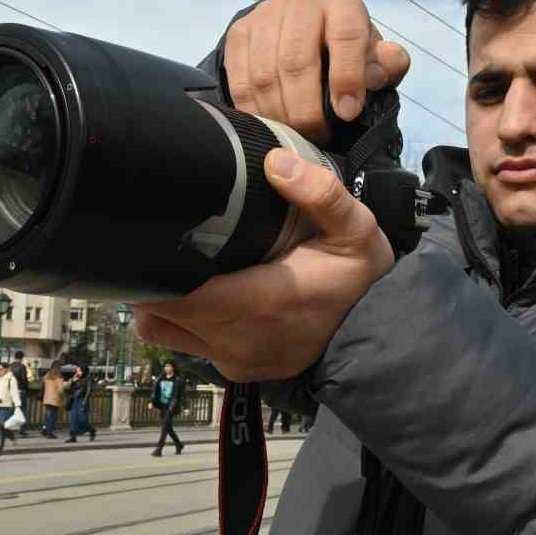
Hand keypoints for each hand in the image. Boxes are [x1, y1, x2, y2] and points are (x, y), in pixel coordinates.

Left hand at [135, 148, 392, 381]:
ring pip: (164, 333)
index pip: (176, 295)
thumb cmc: (362, 278)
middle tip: (164, 243)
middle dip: (155, 279)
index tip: (151, 236)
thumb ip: (320, 193)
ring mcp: (237, 360)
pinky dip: (187, 324)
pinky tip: (205, 296)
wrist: (384, 331)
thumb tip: (274, 162)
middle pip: (160, 313)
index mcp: (261, 302)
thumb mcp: (355, 228)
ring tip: (181, 269)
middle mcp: (240, 339)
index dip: (153, 268)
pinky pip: (190, 347)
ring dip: (165, 305)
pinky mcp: (239, 371)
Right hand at [223, 0, 410, 141]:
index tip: (348, 113)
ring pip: (265, 73)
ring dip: (279, 113)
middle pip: (296, 60)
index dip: (346, 77)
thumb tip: (377, 75)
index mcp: (342, 5)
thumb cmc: (348, 54)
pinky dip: (254, 109)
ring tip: (294, 135)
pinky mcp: (240, 32)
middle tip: (317, 136)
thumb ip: (386, 66)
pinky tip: (270, 124)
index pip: (345, 35)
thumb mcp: (375, 59)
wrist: (305, 34)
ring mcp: (266, 14)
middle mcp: (302, 1)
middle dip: (306, 108)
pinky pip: (240, 78)